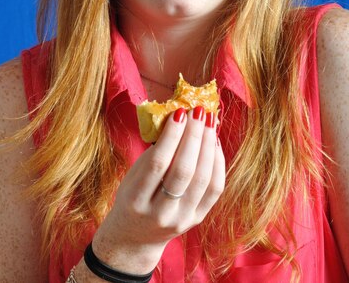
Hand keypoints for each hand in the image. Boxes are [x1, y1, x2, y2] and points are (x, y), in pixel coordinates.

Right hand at [92, 106, 224, 273]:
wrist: (135, 237)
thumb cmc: (133, 196)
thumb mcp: (132, 176)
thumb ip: (153, 154)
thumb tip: (178, 119)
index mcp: (136, 199)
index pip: (158, 163)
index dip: (172, 136)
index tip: (180, 112)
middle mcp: (160, 213)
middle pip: (183, 171)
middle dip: (194, 136)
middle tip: (199, 112)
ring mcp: (182, 219)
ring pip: (202, 179)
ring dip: (208, 145)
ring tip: (210, 122)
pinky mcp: (198, 219)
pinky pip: (214, 189)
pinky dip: (217, 162)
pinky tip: (214, 142)